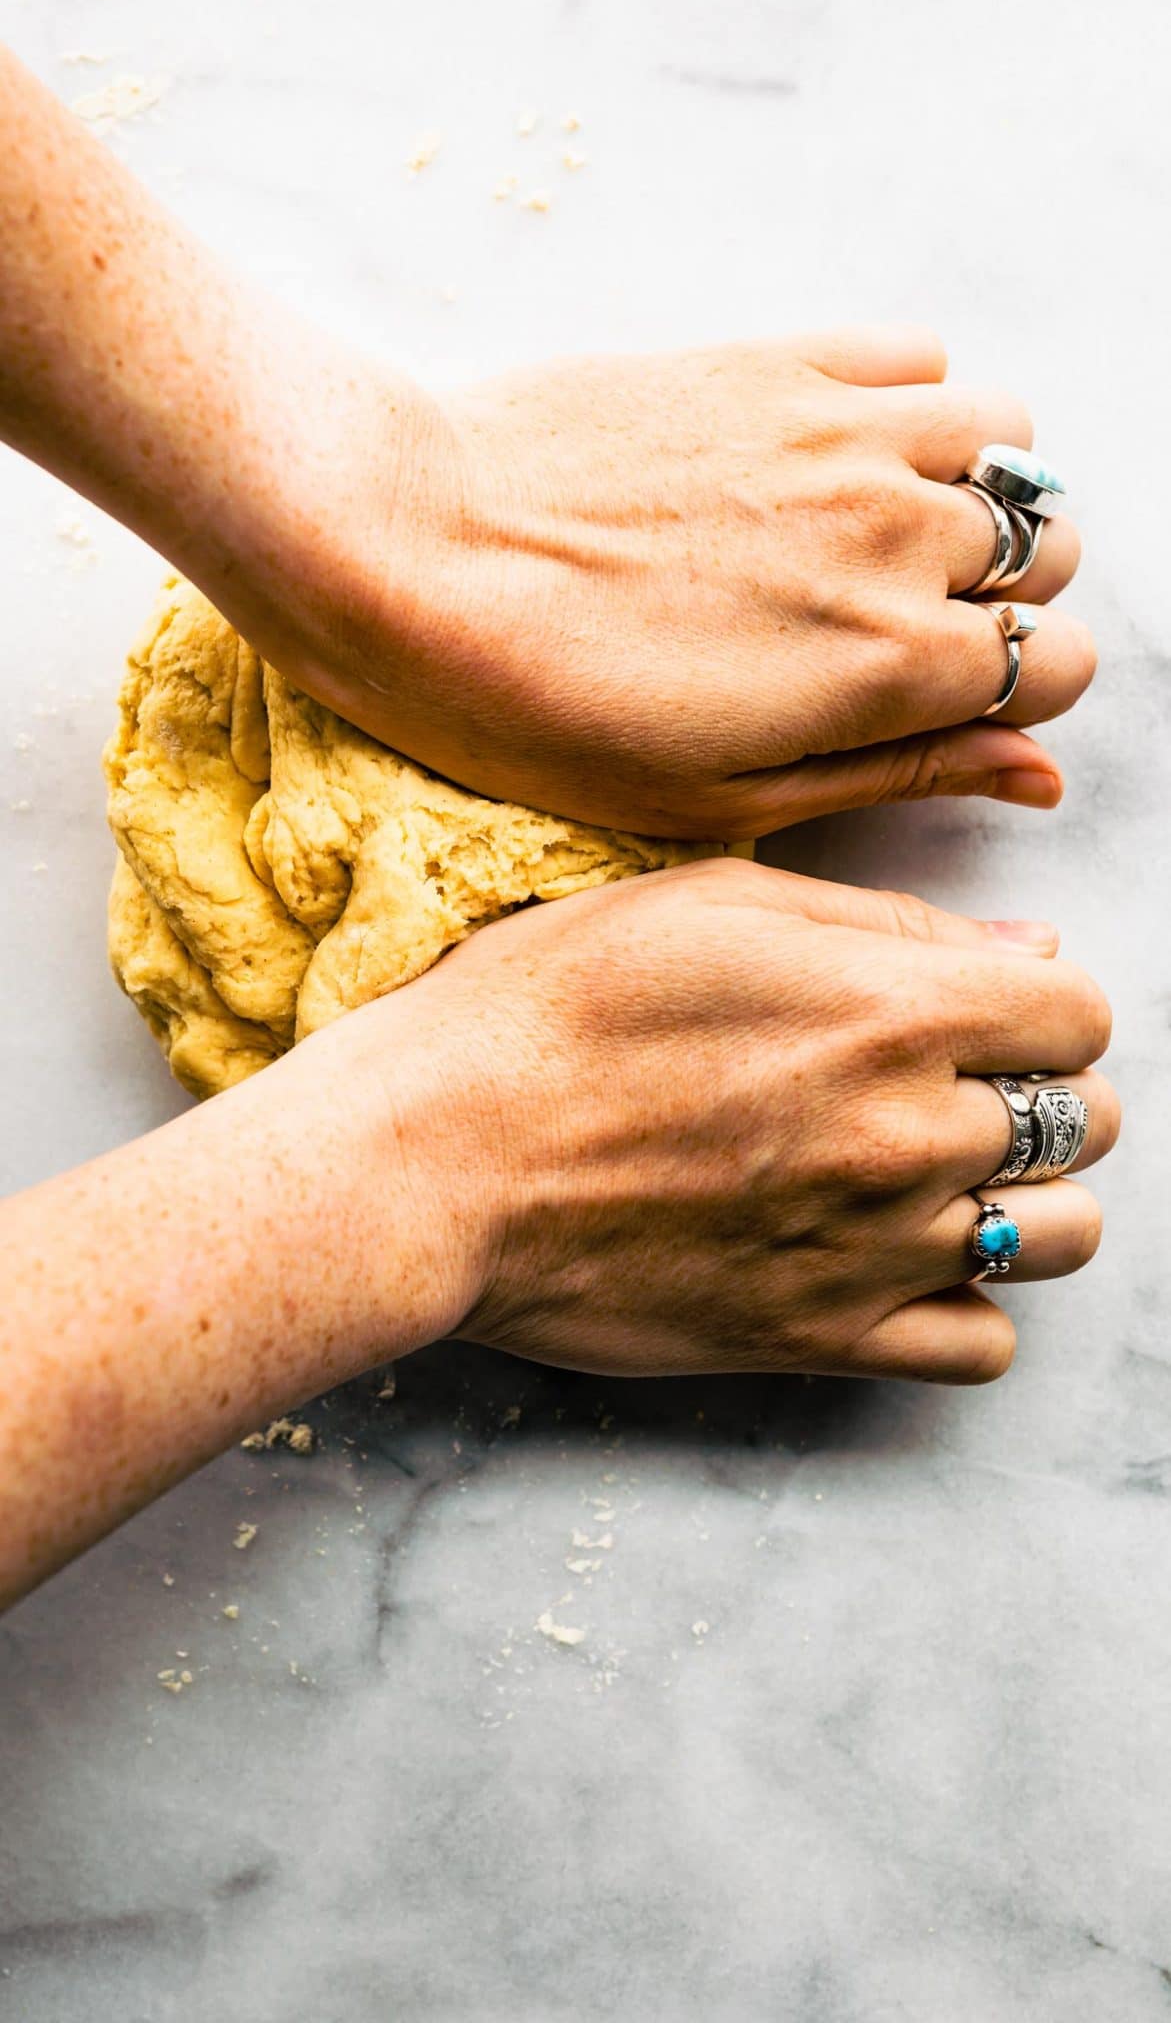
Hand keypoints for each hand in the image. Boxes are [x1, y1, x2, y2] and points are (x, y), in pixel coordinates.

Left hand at [0, 59, 1088, 840]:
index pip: (1058, 666)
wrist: (402, 546)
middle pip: (1046, 553)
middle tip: (889, 628)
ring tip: (872, 537)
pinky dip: (908, 404)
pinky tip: (828, 456)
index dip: (1007, 696)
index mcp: (884, 665)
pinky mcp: (776, 358)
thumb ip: (898, 774)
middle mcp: (892, 535)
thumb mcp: (717, 799)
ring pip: (1007, 443)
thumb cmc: (534, 709)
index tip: (934, 703)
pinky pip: (918, 355)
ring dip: (968, 493)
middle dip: (994, 597)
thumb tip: (1036, 775)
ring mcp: (841, 432)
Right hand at [372, 858, 1116, 1381]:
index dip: (1038, 1005)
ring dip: (1023, 1202)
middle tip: (943, 1086)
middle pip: (1085, 1123)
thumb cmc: (543, 1010)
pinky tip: (900, 1262)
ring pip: (1062, 1239)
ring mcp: (874, 1248)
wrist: (432, 1162)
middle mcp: (908, 1131)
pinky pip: (985, 1347)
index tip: (983, 1011)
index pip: (1081, 1014)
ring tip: (936, 1178)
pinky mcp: (821, 1338)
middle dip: (1034, 1095)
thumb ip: (887, 924)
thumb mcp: (707, 903)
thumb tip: (1032, 946)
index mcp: (891, 1007)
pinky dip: (966, 1306)